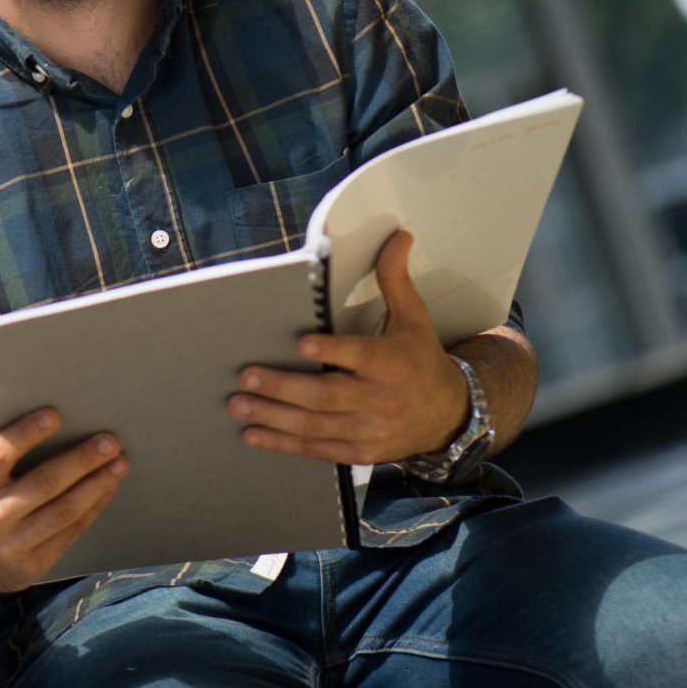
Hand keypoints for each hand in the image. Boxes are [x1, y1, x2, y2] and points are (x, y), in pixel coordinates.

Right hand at [0, 409, 128, 597]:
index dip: (27, 433)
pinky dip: (92, 508)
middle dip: (81, 460)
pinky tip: (106, 489)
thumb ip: (3, 461)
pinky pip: (69, 534)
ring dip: (97, 484)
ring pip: (64, 511)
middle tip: (109, 441)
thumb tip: (56, 427)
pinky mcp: (30, 569)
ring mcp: (10, 549)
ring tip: (119, 463)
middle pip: (43, 484)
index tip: (54, 414)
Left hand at [228, 230, 469, 464]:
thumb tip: (398, 235)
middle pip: (328, 395)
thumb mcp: (413, 317)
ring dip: (274, 417)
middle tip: (246, 376)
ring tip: (238, 404)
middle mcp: (381, 399)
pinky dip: (284, 444)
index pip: (361, 355)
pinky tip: (253, 435)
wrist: (449, 416)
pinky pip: (318, 449)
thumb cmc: (421, 358)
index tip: (302, 344)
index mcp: (394, 362)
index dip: (333, 351)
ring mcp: (370, 430)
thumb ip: (395, 278)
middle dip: (284, 388)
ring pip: (317, 425)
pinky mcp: (359, 452)